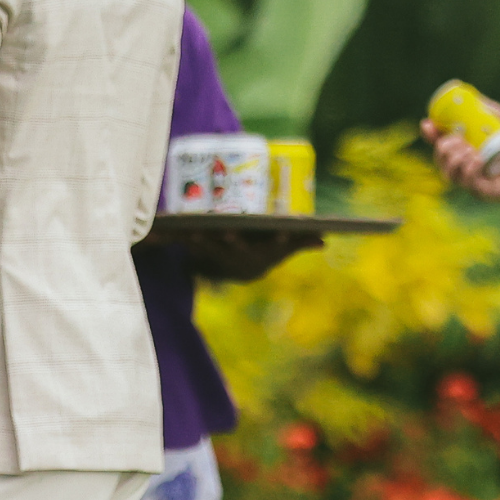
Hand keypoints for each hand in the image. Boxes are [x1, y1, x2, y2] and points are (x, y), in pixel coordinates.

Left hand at [181, 230, 322, 282]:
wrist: (242, 270)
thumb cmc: (266, 252)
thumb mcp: (284, 250)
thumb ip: (301, 243)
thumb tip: (324, 239)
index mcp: (264, 253)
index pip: (274, 246)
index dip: (279, 240)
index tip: (283, 232)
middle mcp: (244, 256)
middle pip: (238, 248)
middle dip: (233, 241)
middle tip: (230, 230)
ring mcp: (223, 256)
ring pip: (212, 248)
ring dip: (202, 241)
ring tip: (196, 229)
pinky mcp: (205, 252)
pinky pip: (193, 246)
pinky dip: (184, 240)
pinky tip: (176, 230)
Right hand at [419, 101, 499, 202]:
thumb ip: (495, 112)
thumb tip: (477, 98)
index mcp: (470, 148)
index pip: (443, 142)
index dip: (431, 135)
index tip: (427, 124)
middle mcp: (467, 165)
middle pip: (440, 159)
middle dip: (442, 148)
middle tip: (456, 140)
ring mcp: (472, 179)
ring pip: (447, 172)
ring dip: (453, 159)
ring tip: (470, 151)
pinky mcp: (480, 191)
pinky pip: (464, 181)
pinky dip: (467, 169)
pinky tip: (477, 161)